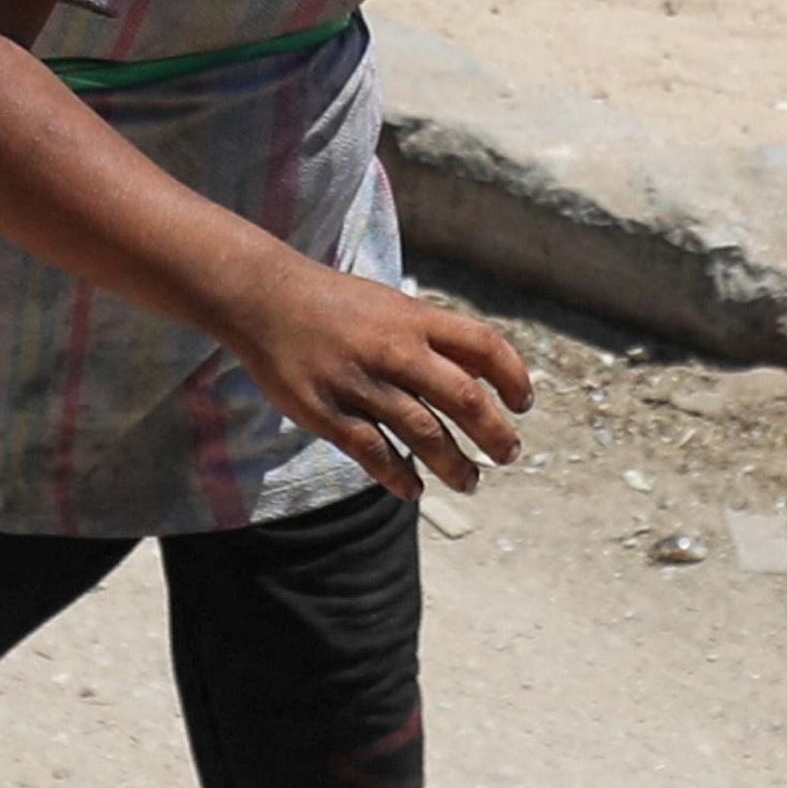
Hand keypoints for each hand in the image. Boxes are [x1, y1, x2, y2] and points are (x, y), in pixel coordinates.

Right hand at [222, 263, 531, 498]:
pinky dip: (398, 476)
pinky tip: (412, 489)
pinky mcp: (326, 412)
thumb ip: (431, 338)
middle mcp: (393, 350)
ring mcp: (359, 383)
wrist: (263, 299)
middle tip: (508, 455)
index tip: (524, 404)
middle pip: (463, 398)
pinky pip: (373, 452)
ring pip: (423, 433)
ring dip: (453, 464)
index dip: (513, 377)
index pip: (483, 346)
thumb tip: (480, 376)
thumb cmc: (333, 304)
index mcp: (413, 319)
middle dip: (494, 434)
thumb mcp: (390, 306)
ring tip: (469, 481)